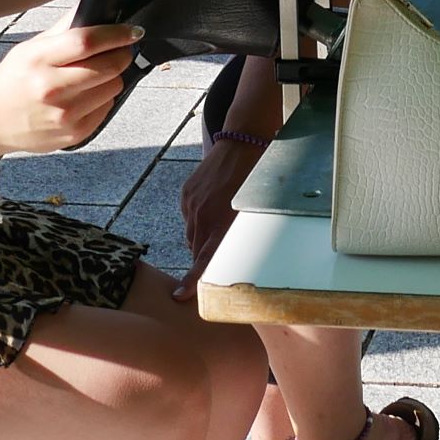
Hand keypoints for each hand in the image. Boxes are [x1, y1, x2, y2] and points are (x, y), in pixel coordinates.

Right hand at [0, 20, 138, 156]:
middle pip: (109, 66)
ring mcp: (64, 115)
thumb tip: (98, 7)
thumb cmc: (12, 80)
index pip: (88, 41)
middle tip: (118, 51)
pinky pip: (107, 108)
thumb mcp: (30, 47)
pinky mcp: (74, 134)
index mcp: (38, 60)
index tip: (132, 31)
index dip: (117, 34)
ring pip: (114, 87)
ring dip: (111, 77)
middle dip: (120, 55)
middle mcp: (51, 89)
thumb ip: (65, 28)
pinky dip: (103, 98)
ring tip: (94, 75)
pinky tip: (85, 95)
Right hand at [175, 128, 265, 298]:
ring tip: (220, 225)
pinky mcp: (187, 194)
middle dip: (203, 259)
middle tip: (217, 259)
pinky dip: (199, 220)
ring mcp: (192, 204)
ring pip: (192, 235)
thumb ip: (241, 236)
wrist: (243, 143)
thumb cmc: (258, 180)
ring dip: (202, 238)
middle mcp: (203, 215)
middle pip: (196, 251)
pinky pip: (189, 218)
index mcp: (223, 223)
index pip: (204, 259)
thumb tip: (235, 258)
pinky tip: (214, 208)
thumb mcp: (256, 212)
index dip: (192, 280)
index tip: (180, 296)